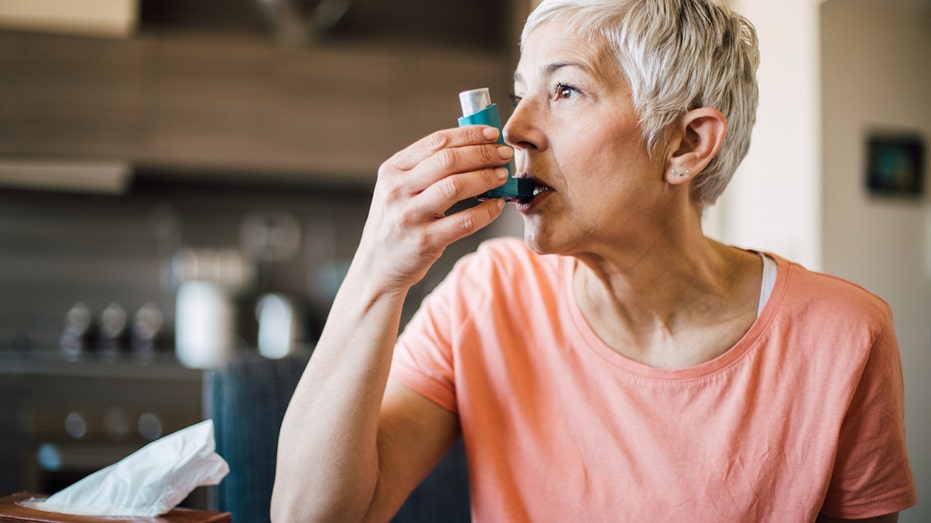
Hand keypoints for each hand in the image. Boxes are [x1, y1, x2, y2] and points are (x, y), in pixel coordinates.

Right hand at [356, 125, 511, 293]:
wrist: (377, 266)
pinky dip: (486, 211)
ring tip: (502, 176)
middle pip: (448, 160)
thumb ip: (427, 168)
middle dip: (482, 154)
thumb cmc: (397, 222)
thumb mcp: (398, 189)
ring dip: (486, 178)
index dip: (468, 135)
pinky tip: (496, 204)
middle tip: (503, 154)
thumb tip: (475, 147)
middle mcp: (397, 190)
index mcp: (392, 170)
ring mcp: (409, 216)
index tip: (491, 134)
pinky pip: (464, 221)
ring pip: (456, 187)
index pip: (436, 142)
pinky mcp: (424, 241)